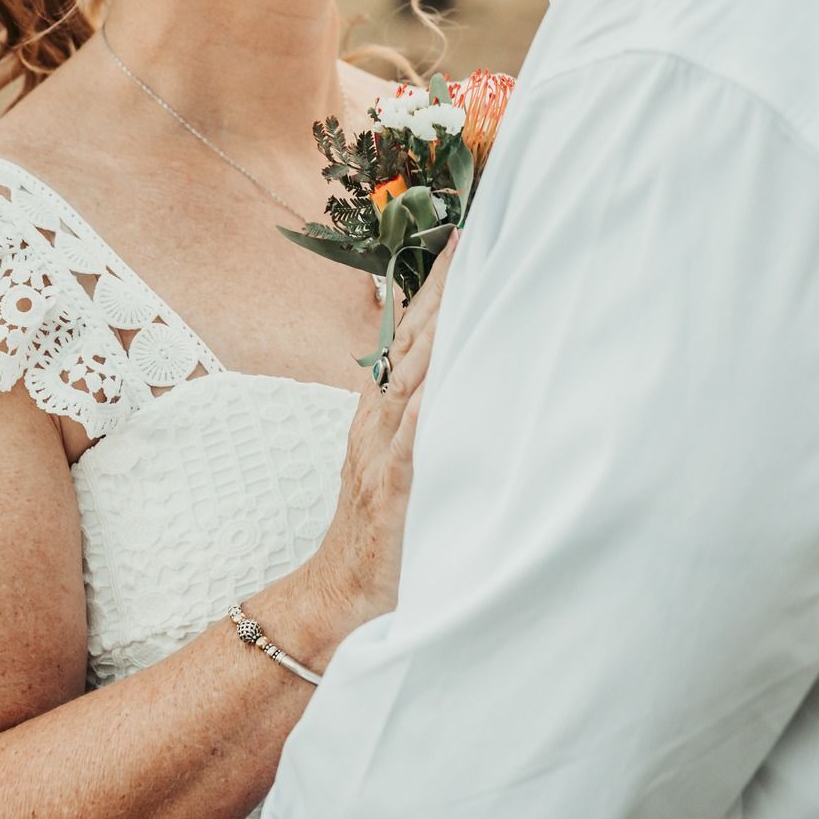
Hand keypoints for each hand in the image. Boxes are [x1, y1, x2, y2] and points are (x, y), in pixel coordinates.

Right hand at [308, 235, 457, 631]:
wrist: (342, 588)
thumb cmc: (385, 521)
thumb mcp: (403, 449)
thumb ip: (425, 404)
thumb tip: (453, 361)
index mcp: (386, 401)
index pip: (414, 325)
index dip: (438, 279)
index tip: (465, 232)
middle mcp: (382, 413)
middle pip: (414, 333)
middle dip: (444, 282)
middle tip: (476, 230)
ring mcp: (385, 447)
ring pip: (413, 371)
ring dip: (440, 324)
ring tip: (469, 276)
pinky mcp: (394, 486)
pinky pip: (413, 438)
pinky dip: (427, 405)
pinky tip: (443, 376)